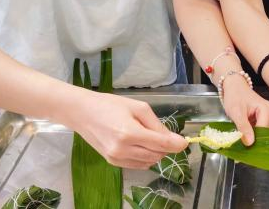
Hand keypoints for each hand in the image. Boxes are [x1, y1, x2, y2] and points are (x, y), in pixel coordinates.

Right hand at [63, 89, 187, 168]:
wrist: (83, 113)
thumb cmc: (110, 105)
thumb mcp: (138, 107)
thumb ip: (156, 124)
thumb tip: (172, 138)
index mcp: (130, 133)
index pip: (161, 144)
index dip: (176, 144)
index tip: (185, 142)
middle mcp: (123, 150)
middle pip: (157, 155)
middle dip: (166, 147)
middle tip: (167, 135)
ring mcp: (116, 158)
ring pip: (149, 162)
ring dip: (156, 152)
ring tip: (152, 138)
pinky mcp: (112, 162)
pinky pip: (138, 164)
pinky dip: (145, 157)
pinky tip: (142, 145)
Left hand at [221, 74, 268, 145]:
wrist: (234, 86)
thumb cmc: (235, 95)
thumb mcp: (236, 112)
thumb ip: (243, 127)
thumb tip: (249, 143)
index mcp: (267, 109)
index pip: (263, 131)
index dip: (254, 140)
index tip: (244, 147)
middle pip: (266, 133)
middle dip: (255, 139)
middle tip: (242, 142)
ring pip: (265, 133)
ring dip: (255, 137)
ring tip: (243, 136)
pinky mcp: (267, 118)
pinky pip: (263, 130)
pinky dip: (255, 133)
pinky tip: (247, 133)